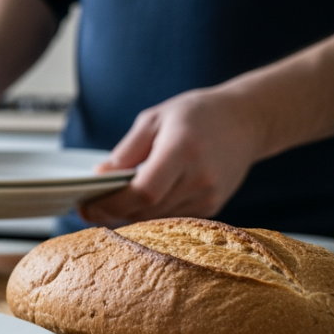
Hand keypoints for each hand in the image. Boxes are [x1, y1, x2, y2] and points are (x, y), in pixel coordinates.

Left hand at [79, 88, 265, 225]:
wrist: (247, 121)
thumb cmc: (197, 114)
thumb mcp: (155, 120)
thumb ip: (126, 151)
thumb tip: (99, 177)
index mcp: (182, 150)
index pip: (144, 192)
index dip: (112, 204)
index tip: (86, 205)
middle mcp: (199, 178)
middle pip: (147, 210)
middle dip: (113, 213)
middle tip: (87, 209)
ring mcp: (209, 196)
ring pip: (157, 219)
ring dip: (128, 217)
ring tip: (104, 207)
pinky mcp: (212, 207)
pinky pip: (171, 218)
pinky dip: (149, 215)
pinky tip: (133, 205)